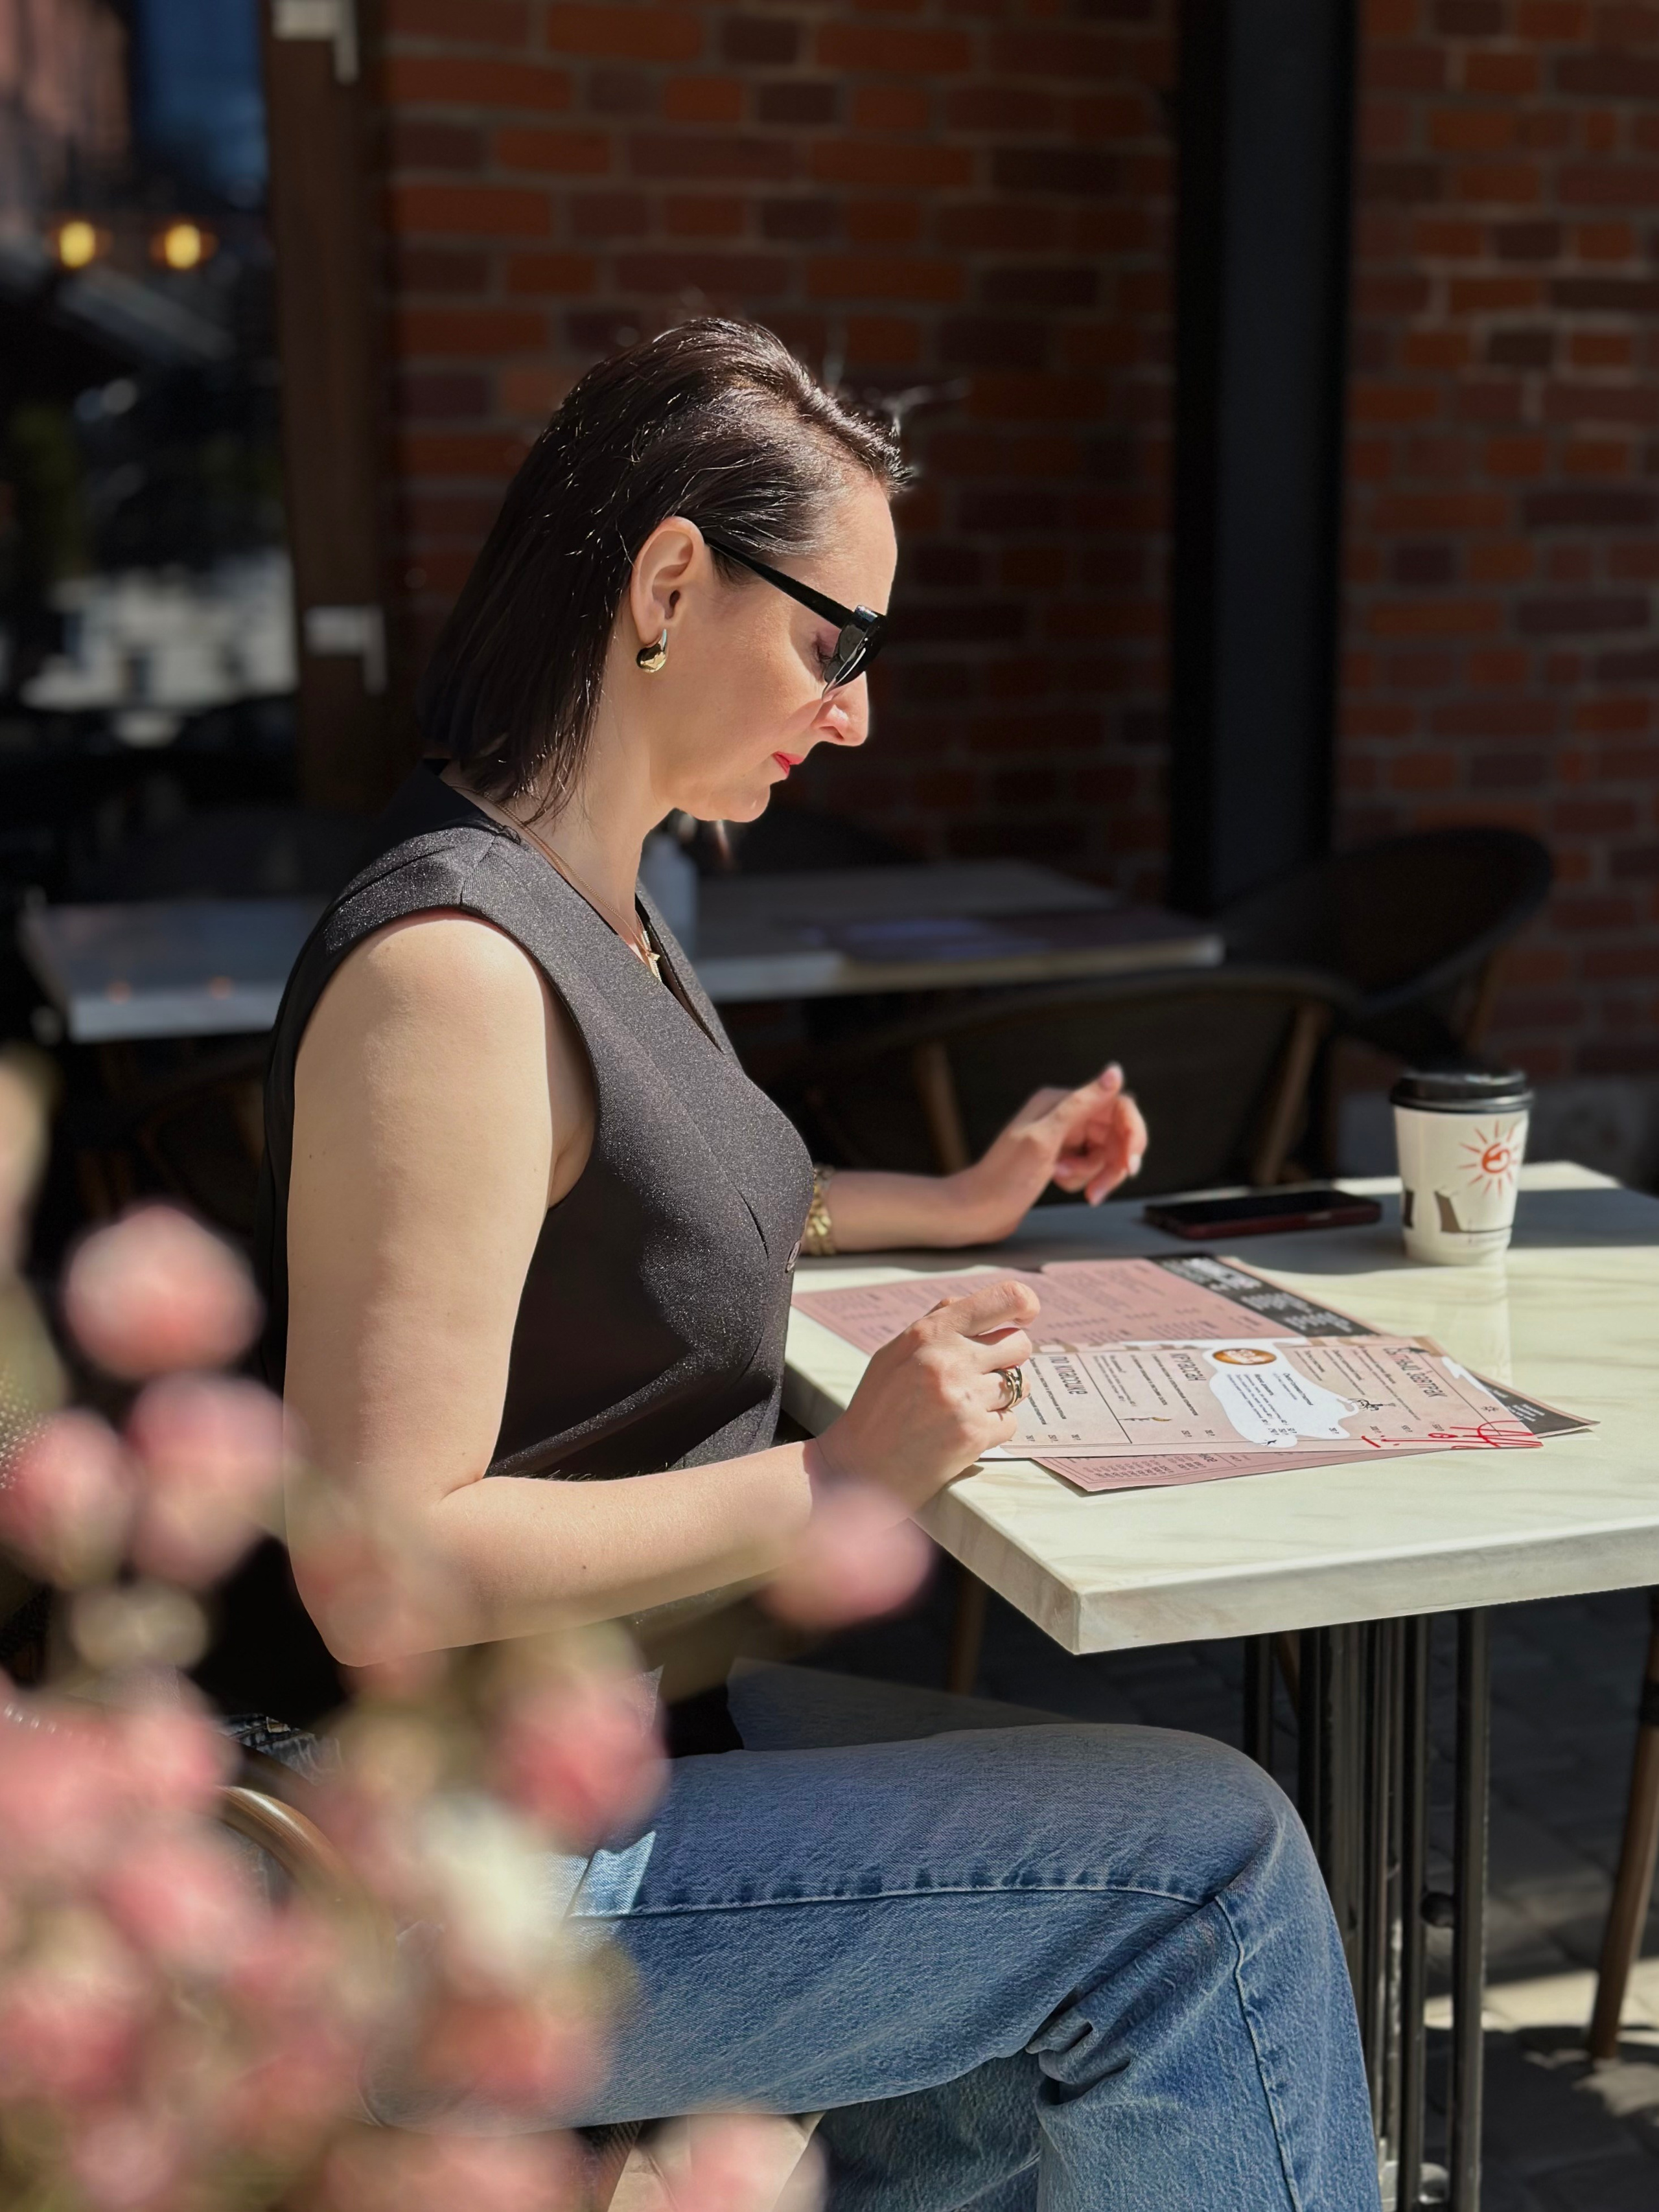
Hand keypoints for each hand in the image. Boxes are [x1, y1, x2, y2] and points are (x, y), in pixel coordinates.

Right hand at [811, 1279, 1037, 1510]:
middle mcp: (950, 1360)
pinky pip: (1011, 1421)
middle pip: (1020, 1343)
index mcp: (930, 1333)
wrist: (859, 1468)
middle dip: (1008, 1357)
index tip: (1028, 1314)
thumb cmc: (877, 1408)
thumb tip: (981, 1308)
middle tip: (980, 1375)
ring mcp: (964, 1398)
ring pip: (1019, 1384)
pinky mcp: (975, 1434)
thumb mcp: (894, 1353)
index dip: (1024, 1302)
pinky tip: (962, 1432)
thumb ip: (936, 1325)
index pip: (1002, 1300)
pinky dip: (994, 1427)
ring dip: (999, 1396)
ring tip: (964, 1407)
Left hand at [947, 1064, 1146, 1243]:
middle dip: (1112, 1162)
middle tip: (1100, 1187)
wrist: (978, 1211)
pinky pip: (1090, 1167)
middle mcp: (1063, 1114)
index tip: (1130, 1163)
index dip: (1131, 1132)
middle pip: (1115, 1133)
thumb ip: (1081, 1104)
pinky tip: (1059, 1181)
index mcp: (1059, 1101)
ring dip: (1093, 1173)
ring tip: (1064, 1180)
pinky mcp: (1061, 1158)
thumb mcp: (1045, 1139)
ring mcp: (1063, 1137)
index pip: (1116, 1105)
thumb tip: (1115, 1071)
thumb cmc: (1003, 1177)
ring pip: (1105, 1152)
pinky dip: (1082, 1179)